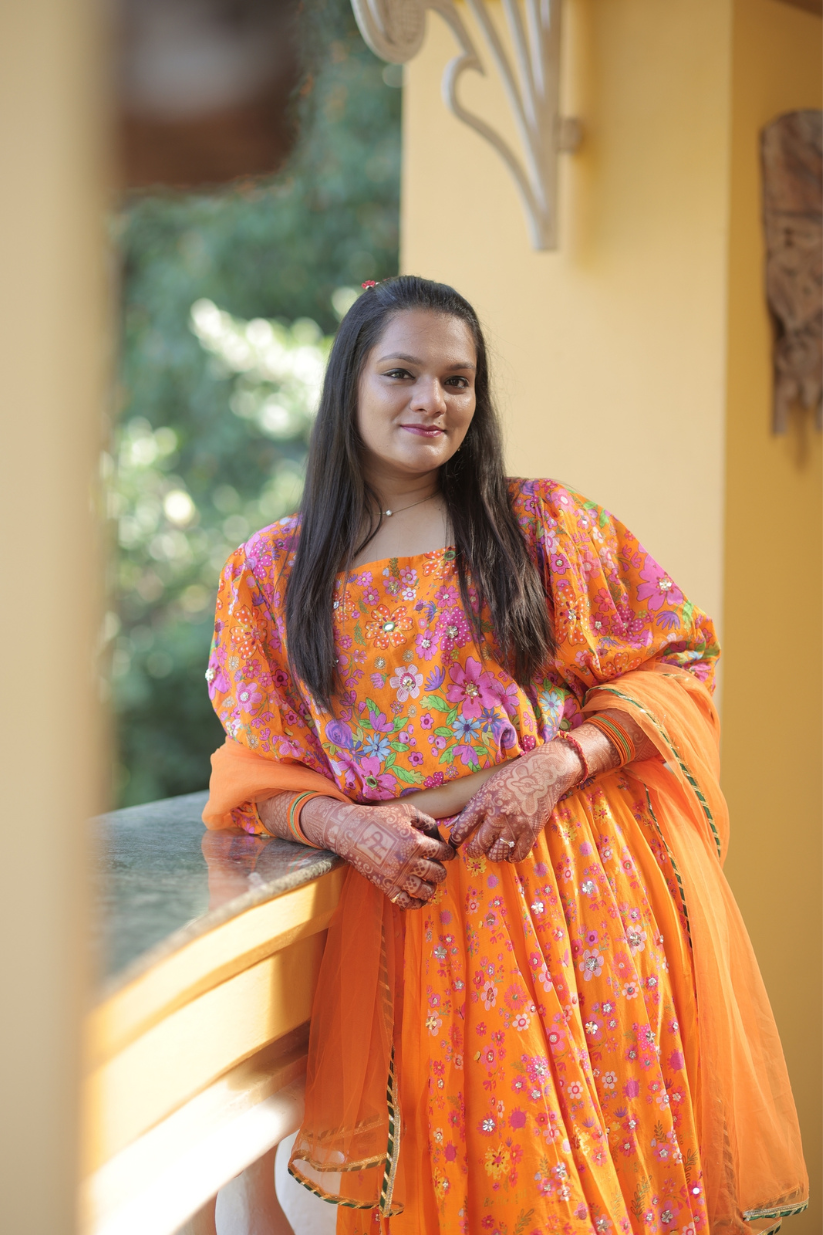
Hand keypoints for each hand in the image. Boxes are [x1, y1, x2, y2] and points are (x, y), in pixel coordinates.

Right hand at [301, 797, 455, 909]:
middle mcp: (409, 862)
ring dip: (432, 887)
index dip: (449, 853)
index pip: (443, 852)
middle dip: (441, 871)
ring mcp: (397, 876)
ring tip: (430, 882)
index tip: (448, 854)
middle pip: (438, 873)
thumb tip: (439, 835)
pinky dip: (416, 903)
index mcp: (416, 842)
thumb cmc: (378, 818)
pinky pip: (406, 902)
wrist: (350, 831)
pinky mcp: (386, 886)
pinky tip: (420, 899)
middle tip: (438, 868)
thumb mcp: (405, 811)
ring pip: (426, 890)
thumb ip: (426, 821)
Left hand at [448, 740, 584, 861]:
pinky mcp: (531, 832)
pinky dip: (511, 857)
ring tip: (493, 849)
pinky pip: (517, 855)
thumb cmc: (514, 777)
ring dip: (493, 854)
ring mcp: (516, 825)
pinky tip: (509, 851)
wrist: (544, 773)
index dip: (456, 838)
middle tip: (474, 850)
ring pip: (497, 854)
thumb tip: (465, 827)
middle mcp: (499, 815)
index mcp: (485, 801)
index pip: (464, 826)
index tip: (454, 843)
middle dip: (473, 851)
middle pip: (479, 845)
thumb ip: (478, 806)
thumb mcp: (489, 786)